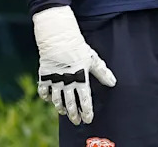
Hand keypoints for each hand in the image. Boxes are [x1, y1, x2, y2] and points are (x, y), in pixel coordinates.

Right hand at [32, 5, 116, 124]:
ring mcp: (55, 79)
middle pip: (70, 103)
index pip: (85, 99)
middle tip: (77, 121)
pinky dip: (46, 97)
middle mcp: (67, 80)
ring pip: (57, 100)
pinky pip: (44, 91)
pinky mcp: (44, 75)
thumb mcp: (92, 59)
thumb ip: (102, 72)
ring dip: (61, 108)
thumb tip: (113, 82)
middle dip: (74, 114)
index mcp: (80, 77)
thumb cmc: (77, 47)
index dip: (87, 111)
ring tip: (64, 113)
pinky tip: (50, 100)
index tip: (88, 119)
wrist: (58, 36)